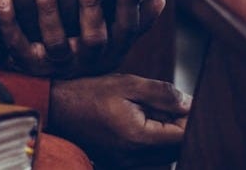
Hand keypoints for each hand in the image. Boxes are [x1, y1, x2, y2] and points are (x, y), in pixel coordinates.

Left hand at [0, 0, 164, 76]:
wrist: (58, 92)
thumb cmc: (90, 51)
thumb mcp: (117, 40)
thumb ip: (137, 20)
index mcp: (109, 49)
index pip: (125, 28)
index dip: (127, 4)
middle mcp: (85, 59)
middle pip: (93, 37)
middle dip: (91, 8)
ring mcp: (56, 63)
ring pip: (55, 41)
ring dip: (49, 13)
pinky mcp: (29, 64)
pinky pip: (16, 44)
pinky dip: (8, 23)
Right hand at [48, 74, 189, 167]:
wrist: (54, 109)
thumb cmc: (88, 93)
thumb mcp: (127, 84)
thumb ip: (162, 94)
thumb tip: (190, 104)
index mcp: (138, 137)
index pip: (184, 136)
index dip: (190, 119)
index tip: (183, 103)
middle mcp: (133, 158)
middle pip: (177, 148)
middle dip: (178, 126)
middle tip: (161, 105)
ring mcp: (126, 164)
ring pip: (164, 154)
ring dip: (165, 134)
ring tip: (144, 112)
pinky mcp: (120, 164)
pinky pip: (148, 156)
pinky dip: (150, 140)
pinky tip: (135, 122)